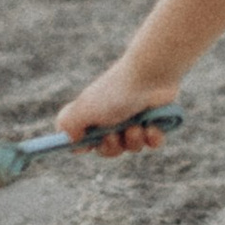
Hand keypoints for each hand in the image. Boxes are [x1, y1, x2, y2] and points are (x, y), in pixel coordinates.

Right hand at [57, 57, 182, 155]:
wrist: (150, 75)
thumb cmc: (114, 92)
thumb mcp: (84, 108)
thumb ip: (68, 124)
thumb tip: (68, 140)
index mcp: (94, 113)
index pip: (83, 137)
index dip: (85, 145)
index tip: (89, 145)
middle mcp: (113, 116)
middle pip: (108, 149)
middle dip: (111, 147)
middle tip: (114, 136)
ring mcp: (135, 118)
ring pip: (132, 147)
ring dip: (133, 140)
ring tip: (136, 126)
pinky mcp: (156, 119)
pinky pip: (153, 142)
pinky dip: (152, 138)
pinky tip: (151, 128)